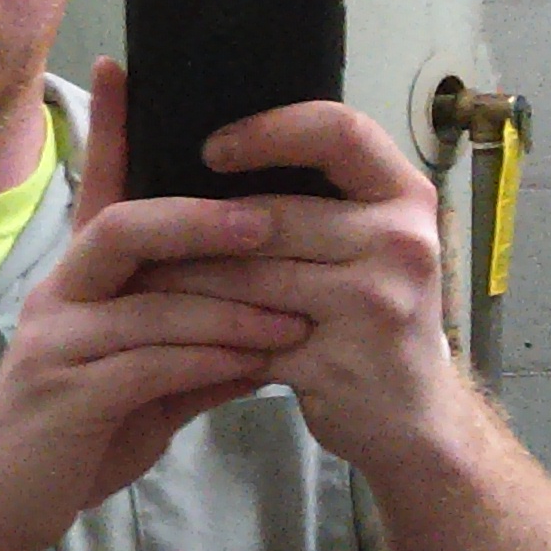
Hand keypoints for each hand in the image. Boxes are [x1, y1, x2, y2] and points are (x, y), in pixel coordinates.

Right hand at [0, 62, 312, 550]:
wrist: (3, 511)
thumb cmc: (75, 440)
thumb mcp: (145, 386)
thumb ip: (197, 348)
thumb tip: (273, 327)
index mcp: (76, 281)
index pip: (99, 188)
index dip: (113, 125)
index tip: (125, 62)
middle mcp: (60, 297)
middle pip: (125, 225)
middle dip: (202, 217)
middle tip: (271, 214)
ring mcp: (58, 344)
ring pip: (151, 301)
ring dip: (230, 305)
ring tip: (296, 314)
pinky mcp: (66, 394)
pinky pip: (149, 363)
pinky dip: (209, 360)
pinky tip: (257, 365)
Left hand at [160, 100, 461, 481]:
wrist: (413, 420)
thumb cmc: (373, 318)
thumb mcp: (372, 244)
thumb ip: (323, 200)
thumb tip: (218, 154)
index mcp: (406, 197)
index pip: (339, 131)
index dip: (270, 130)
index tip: (211, 148)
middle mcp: (402, 242)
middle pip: (275, 213)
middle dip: (199, 224)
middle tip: (141, 225)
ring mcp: (375, 304)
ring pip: (250, 275)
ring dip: (185, 277)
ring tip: (137, 271)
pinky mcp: (339, 361)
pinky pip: (248, 334)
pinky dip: (202, 333)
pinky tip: (167, 329)